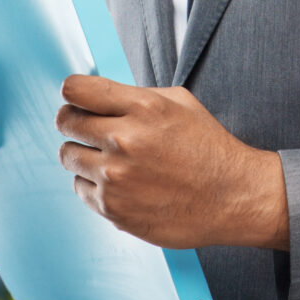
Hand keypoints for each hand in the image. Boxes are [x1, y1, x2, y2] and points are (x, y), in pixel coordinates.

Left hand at [55, 75, 288, 250]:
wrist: (234, 198)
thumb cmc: (208, 148)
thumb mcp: (179, 103)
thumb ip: (134, 95)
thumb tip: (96, 93)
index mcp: (142, 108)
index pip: (75, 89)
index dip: (73, 92)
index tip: (78, 99)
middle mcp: (124, 141)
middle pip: (65, 121)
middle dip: (74, 121)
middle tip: (90, 129)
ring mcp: (116, 178)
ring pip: (68, 156)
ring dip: (83, 154)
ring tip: (110, 158)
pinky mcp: (113, 209)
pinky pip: (80, 188)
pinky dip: (94, 184)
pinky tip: (121, 183)